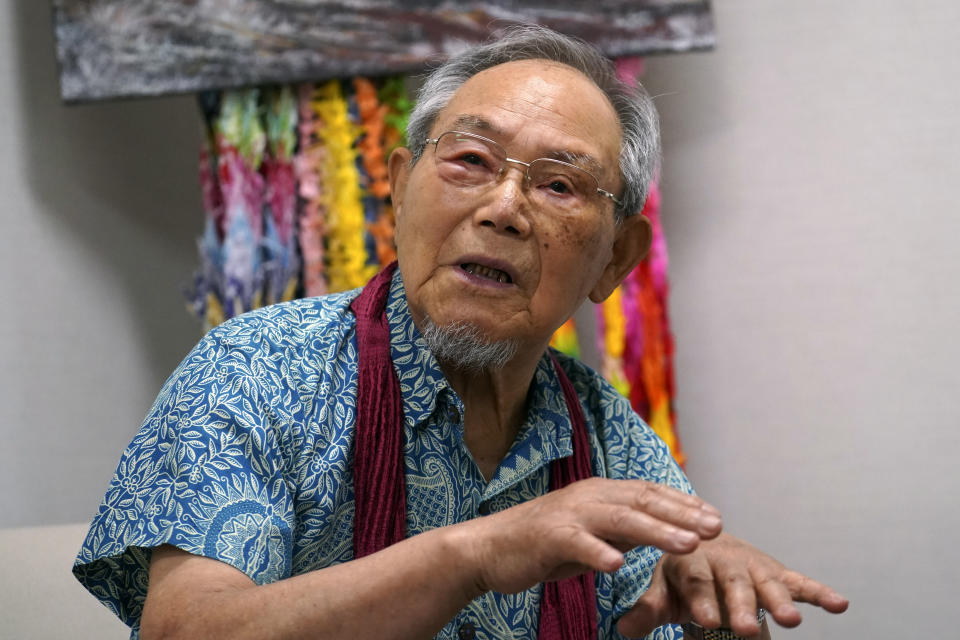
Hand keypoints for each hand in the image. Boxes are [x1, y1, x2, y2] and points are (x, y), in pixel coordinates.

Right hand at [460, 478, 722, 594]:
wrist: (489, 548)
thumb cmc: (542, 544)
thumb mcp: (591, 534)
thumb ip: (622, 530)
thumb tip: (660, 529)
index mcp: (599, 493)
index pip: (649, 493)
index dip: (684, 504)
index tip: (715, 517)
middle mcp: (588, 497)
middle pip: (642, 501)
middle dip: (682, 515)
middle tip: (715, 528)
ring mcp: (568, 515)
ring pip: (619, 519)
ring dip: (656, 531)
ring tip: (687, 545)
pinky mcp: (548, 536)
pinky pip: (578, 544)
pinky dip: (598, 553)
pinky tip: (619, 565)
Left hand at [616, 533, 849, 637]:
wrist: (702, 542)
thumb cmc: (681, 575)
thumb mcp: (662, 591)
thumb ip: (647, 610)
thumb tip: (623, 629)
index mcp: (690, 561)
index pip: (694, 582)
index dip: (700, 601)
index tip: (704, 619)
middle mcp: (724, 561)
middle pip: (732, 585)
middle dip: (740, 606)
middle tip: (745, 629)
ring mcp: (752, 566)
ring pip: (766, 583)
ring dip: (779, 600)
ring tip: (791, 621)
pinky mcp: (776, 572)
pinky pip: (799, 581)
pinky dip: (818, 592)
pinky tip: (840, 604)